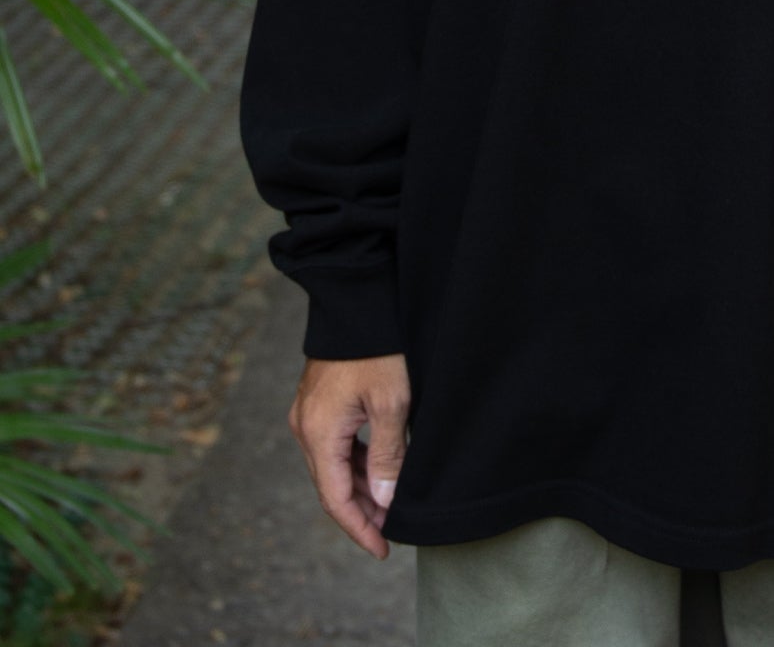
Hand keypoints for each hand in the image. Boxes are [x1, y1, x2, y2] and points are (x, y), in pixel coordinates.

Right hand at [288, 353, 410, 558]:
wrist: (357, 302)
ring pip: (333, 467)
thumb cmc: (377, 349)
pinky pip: (334, 446)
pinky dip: (354, 464)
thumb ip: (386, 456)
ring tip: (389, 505)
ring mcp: (308, 414)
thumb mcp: (391, 404)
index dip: (359, 528)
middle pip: (331, 486)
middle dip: (361, 512)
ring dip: (359, 488)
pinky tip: (376, 471)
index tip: (382, 549)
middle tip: (391, 531)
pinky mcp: (318, 403)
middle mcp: (305, 428)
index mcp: (318, 433)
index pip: (335, 499)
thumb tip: (383, 501)